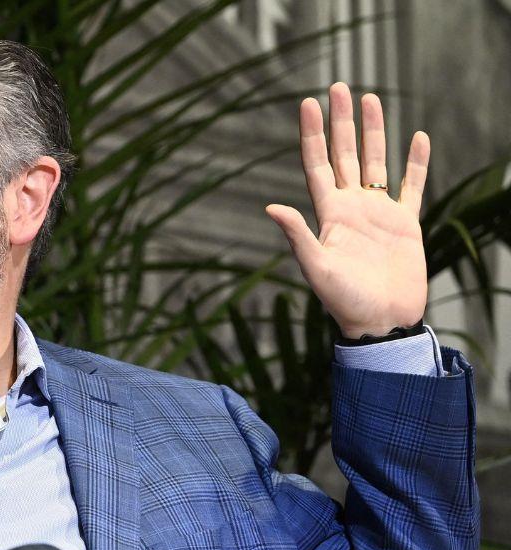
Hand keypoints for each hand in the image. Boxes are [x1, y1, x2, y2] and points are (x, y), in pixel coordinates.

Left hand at [265, 83, 429, 338]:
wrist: (381, 323)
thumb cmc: (344, 301)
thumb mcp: (316, 268)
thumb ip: (297, 236)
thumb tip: (271, 206)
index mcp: (328, 214)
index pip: (317, 164)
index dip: (312, 134)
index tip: (308, 102)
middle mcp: (351, 207)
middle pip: (345, 154)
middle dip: (340, 121)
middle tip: (339, 87)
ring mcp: (378, 213)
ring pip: (376, 162)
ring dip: (374, 131)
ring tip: (371, 98)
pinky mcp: (405, 224)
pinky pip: (411, 186)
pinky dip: (416, 162)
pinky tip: (418, 137)